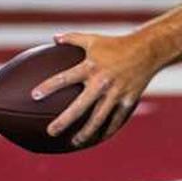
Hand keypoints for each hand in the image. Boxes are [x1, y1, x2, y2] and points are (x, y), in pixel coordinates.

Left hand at [31, 31, 159, 146]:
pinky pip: (116, 119)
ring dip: (85, 132)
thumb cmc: (116, 44)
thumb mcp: (93, 39)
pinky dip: (107, 130)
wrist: (147, 50)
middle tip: (51, 132)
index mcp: (91, 67)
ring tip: (74, 142)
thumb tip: (53, 39)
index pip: (65, 77)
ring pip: (99, 118)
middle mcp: (102, 82)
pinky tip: (98, 138)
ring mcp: (116, 93)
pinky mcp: (128, 100)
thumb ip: (72, 39)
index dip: (49, 86)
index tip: (34, 96)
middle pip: (80, 106)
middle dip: (64, 121)